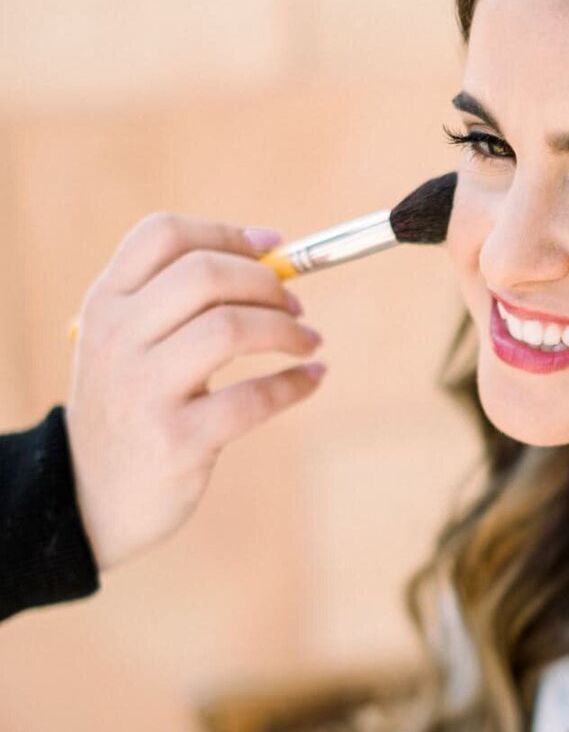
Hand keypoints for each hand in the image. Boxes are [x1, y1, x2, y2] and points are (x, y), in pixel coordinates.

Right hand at [65, 212, 325, 572]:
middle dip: (266, 283)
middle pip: (204, 275)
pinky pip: (253, 398)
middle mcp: (118, 340)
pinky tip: (311, 379)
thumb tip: (269, 251)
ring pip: (230, 329)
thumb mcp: (128, 344)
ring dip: (286, 330)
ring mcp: (144, 391)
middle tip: (296, 306)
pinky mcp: (178, 442)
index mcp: (105, 305)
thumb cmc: (132, 407)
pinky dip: (295, 383)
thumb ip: (176, 298)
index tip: (273, 247)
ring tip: (308, 341)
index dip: (227, 234)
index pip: (162, 237)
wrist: (94, 497)